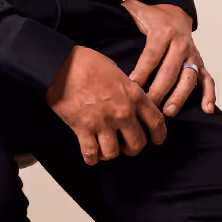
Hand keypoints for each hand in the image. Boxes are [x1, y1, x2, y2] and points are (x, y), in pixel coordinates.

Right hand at [45, 44, 167, 164]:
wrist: (63, 64)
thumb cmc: (88, 63)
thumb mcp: (118, 72)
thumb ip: (127, 91)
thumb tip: (129, 102)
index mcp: (134, 96)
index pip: (156, 123)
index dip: (158, 136)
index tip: (156, 140)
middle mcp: (122, 112)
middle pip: (137, 144)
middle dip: (132, 148)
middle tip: (126, 145)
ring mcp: (102, 122)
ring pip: (113, 152)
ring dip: (110, 153)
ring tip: (106, 148)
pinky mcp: (82, 128)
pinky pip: (91, 153)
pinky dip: (92, 158)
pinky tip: (92, 155)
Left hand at [122, 0, 216, 116]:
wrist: (176, 13)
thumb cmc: (153, 17)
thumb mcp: (136, 11)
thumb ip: (122, 15)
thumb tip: (104, 20)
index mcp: (163, 32)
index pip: (151, 56)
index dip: (141, 73)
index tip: (131, 88)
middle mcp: (181, 44)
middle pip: (170, 71)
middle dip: (158, 91)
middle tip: (147, 107)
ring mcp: (192, 55)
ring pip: (189, 78)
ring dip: (179, 96)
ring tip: (168, 112)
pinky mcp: (200, 63)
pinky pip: (207, 79)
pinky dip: (209, 94)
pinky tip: (206, 109)